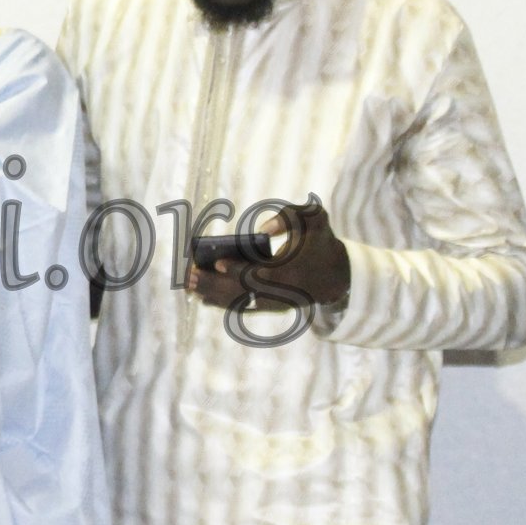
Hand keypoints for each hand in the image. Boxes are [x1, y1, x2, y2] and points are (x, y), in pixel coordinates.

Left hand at [185, 200, 350, 311]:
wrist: (336, 274)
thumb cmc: (320, 241)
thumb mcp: (314, 219)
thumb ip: (290, 216)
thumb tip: (263, 228)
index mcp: (291, 271)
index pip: (262, 274)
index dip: (239, 270)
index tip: (219, 263)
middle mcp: (282, 292)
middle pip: (243, 291)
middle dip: (214, 284)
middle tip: (189, 276)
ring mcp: (276, 303)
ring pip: (240, 303)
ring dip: (213, 296)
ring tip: (188, 286)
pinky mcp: (272, 308)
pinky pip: (244, 307)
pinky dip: (223, 303)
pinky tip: (202, 297)